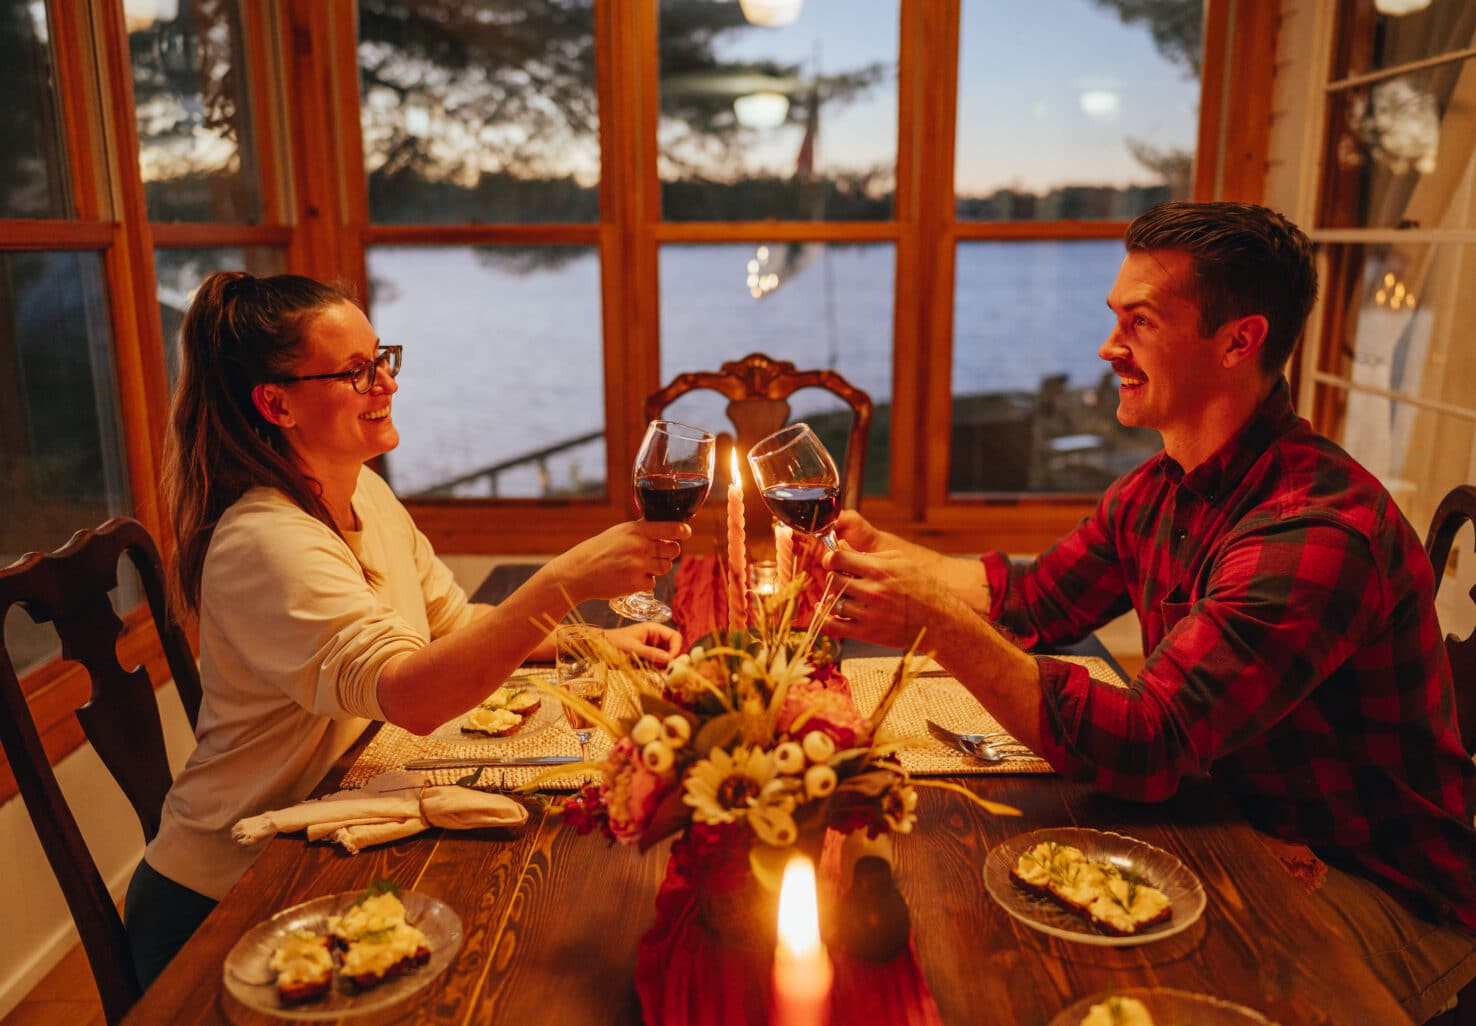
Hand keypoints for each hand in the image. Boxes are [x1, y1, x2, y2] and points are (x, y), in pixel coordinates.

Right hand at [550, 520, 691, 600]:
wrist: (579, 572)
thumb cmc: (600, 550)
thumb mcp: (620, 532)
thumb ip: (643, 530)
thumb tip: (668, 527)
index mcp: (636, 530)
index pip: (670, 527)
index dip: (682, 530)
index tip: (686, 532)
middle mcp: (639, 546)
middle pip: (673, 550)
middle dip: (669, 552)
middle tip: (656, 554)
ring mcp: (638, 566)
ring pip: (665, 567)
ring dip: (657, 567)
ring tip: (638, 565)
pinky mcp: (635, 584)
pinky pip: (653, 582)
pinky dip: (645, 581)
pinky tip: (629, 577)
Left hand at [603, 622, 684, 664]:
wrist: (600, 647)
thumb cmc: (615, 642)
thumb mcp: (633, 648)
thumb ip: (651, 653)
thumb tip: (669, 659)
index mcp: (654, 629)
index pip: (675, 637)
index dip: (676, 649)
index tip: (670, 661)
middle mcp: (656, 637)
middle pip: (673, 647)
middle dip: (670, 658)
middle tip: (663, 668)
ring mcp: (653, 646)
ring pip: (667, 656)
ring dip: (664, 664)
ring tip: (655, 669)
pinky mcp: (648, 655)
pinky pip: (659, 662)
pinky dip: (658, 667)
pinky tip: (651, 670)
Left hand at [835, 511, 991, 615]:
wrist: (939, 621)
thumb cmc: (923, 588)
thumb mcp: (900, 562)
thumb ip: (869, 554)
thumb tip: (842, 546)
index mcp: (879, 570)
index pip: (838, 558)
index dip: (831, 558)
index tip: (833, 561)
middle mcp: (871, 591)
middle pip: (833, 579)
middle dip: (835, 577)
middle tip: (844, 579)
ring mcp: (868, 614)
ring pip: (832, 602)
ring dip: (835, 598)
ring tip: (848, 597)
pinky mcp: (866, 633)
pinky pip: (833, 626)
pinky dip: (826, 619)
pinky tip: (829, 612)